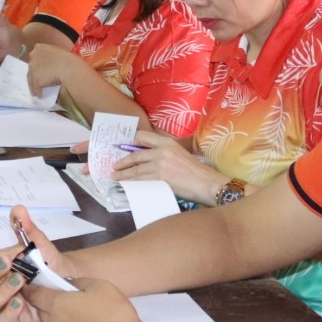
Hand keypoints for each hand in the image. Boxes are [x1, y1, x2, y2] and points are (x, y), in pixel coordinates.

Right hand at [0, 205, 74, 321]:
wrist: (64, 277)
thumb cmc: (44, 259)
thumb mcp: (38, 242)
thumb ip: (27, 228)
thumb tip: (18, 210)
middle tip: (7, 262)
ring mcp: (3, 302)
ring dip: (1, 291)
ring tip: (20, 280)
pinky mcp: (15, 317)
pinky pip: (3, 321)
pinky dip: (10, 312)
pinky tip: (22, 301)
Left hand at [25, 43, 76, 96]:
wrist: (69, 68)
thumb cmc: (67, 59)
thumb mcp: (56, 53)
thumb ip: (49, 56)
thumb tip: (48, 65)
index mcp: (39, 47)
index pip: (35, 56)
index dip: (37, 63)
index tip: (39, 68)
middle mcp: (33, 56)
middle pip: (31, 67)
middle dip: (34, 74)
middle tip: (37, 80)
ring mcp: (33, 68)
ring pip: (31, 79)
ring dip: (33, 86)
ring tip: (36, 92)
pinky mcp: (35, 79)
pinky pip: (35, 87)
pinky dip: (38, 92)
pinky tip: (40, 96)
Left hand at [26, 279, 156, 321]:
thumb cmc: (112, 312)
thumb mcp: (98, 285)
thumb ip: (79, 282)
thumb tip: (69, 285)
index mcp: (57, 305)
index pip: (34, 295)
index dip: (29, 286)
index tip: (27, 280)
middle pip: (41, 309)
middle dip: (42, 299)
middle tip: (52, 289)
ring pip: (52, 321)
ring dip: (55, 312)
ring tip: (71, 303)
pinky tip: (82, 319)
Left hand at [111, 130, 226, 204]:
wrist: (208, 183)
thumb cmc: (197, 172)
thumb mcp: (180, 154)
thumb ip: (164, 153)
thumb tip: (148, 159)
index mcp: (168, 142)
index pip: (143, 136)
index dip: (131, 141)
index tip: (122, 146)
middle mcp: (162, 150)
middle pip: (136, 155)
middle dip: (123, 161)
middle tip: (114, 166)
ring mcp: (160, 163)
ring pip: (136, 169)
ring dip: (123, 174)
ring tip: (115, 176)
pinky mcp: (160, 177)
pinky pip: (141, 180)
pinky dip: (131, 183)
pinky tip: (125, 184)